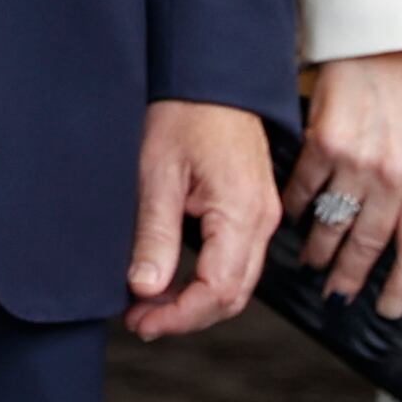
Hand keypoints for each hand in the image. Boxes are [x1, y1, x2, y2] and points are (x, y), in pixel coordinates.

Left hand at [127, 98, 280, 340]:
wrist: (210, 78)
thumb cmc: (185, 113)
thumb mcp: (157, 174)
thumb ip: (154, 235)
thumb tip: (145, 289)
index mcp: (242, 213)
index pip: (218, 291)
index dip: (177, 317)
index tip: (139, 322)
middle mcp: (262, 221)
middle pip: (232, 296)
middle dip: (185, 317)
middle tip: (138, 322)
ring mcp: (262, 216)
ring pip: (237, 284)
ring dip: (195, 302)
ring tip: (149, 307)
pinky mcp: (253, 210)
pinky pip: (237, 262)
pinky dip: (207, 281)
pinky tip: (173, 282)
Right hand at [287, 50, 401, 319]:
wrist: (380, 46)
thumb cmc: (401, 95)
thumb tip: (392, 231)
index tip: (389, 309)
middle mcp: (392, 178)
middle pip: (368, 245)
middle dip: (349, 276)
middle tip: (336, 292)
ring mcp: (356, 163)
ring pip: (331, 223)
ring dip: (318, 249)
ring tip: (310, 261)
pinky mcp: (322, 145)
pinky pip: (304, 190)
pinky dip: (296, 207)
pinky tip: (293, 216)